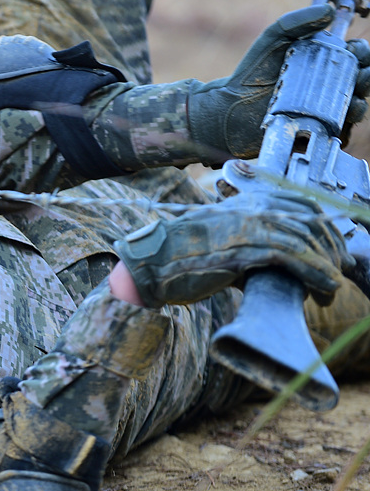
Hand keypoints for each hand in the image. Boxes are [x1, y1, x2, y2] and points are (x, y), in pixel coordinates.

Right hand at [113, 192, 352, 307]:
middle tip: (339, 272)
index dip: (323, 228)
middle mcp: (253, 208)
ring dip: (326, 266)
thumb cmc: (178, 258)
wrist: (151, 264)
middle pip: (311, 220)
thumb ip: (247, 247)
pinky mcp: (247, 247)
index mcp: (246, 202)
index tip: (331, 251)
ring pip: (307, 239)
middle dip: (331, 247)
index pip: (301, 205)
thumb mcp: (218, 243)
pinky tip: (324, 288)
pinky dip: (316, 273)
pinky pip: (295, 257)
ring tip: (331, 288)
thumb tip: (272, 270)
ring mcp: (250, 225)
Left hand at [188, 5, 369, 161]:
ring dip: (359, 103)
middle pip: (359, 81)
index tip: (355, 51)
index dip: (361, 53)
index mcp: (323, 64)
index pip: (354, 56)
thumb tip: (327, 11)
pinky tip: (339, 122)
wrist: (228, 110)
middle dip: (366, 76)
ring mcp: (321, 112)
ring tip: (353, 101)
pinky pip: (335, 134)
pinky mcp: (311, 134)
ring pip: (352, 107)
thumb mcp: (272, 41)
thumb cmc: (252, 73)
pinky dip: (342, 128)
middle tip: (362, 75)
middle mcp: (326, 88)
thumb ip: (295, 23)